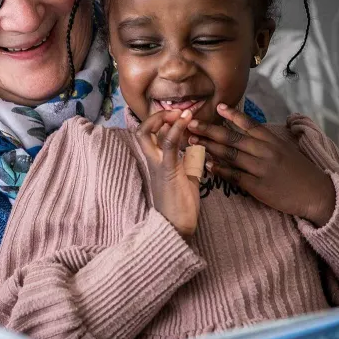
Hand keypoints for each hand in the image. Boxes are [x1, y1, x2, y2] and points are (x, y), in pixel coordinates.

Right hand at [138, 109, 200, 236]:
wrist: (177, 227)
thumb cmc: (182, 205)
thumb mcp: (187, 176)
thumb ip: (188, 160)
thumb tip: (196, 147)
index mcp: (157, 163)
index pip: (150, 135)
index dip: (160, 121)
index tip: (178, 116)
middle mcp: (152, 161)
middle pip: (142, 131)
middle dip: (157, 116)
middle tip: (177, 112)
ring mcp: (157, 165)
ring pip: (148, 134)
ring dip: (164, 118)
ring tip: (181, 112)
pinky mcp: (167, 170)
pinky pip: (167, 145)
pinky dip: (175, 130)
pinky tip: (185, 121)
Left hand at [189, 103, 335, 223]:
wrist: (314, 192)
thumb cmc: (299, 170)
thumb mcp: (285, 148)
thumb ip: (267, 139)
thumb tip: (249, 130)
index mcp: (272, 140)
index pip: (248, 123)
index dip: (232, 114)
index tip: (217, 106)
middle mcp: (265, 150)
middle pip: (232, 137)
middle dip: (209, 130)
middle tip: (191, 124)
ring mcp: (260, 168)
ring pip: (230, 154)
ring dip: (209, 147)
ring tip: (192, 142)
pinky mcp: (257, 186)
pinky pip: (234, 175)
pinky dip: (220, 169)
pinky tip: (207, 165)